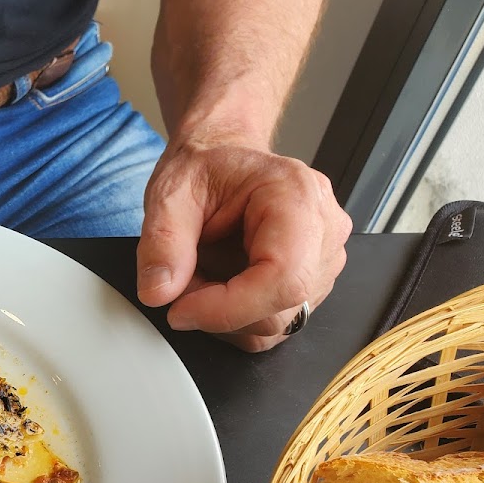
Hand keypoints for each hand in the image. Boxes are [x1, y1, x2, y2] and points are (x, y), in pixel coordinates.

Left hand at [135, 136, 351, 351]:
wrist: (224, 158)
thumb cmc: (207, 168)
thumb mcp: (170, 193)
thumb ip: (162, 241)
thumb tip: (160, 291)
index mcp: (296, 196)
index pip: (284, 279)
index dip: (228, 308)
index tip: (179, 310)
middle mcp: (323, 229)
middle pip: (281, 309)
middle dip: (218, 309)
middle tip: (181, 279)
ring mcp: (324, 259)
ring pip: (276, 324)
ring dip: (226, 315)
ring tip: (201, 273)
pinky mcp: (313, 282)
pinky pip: (274, 323)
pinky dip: (237, 317)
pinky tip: (221, 284)